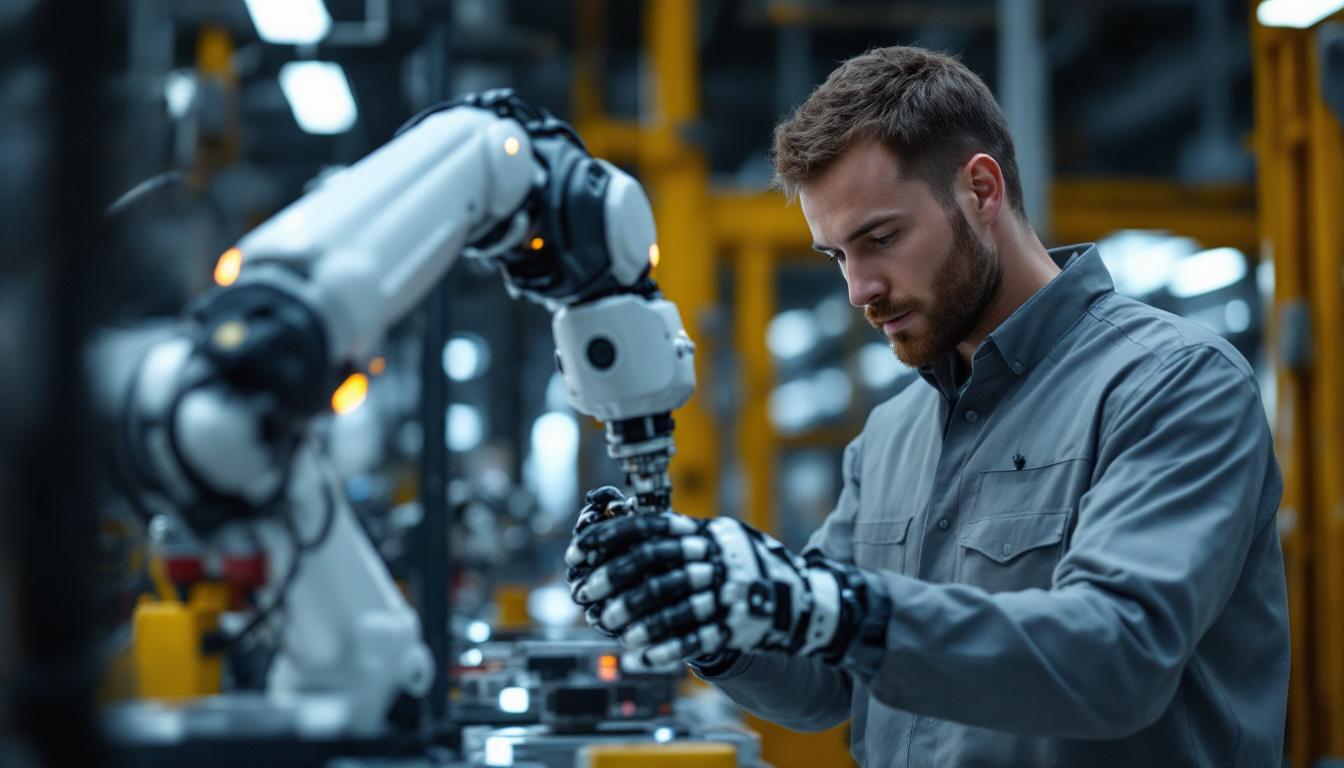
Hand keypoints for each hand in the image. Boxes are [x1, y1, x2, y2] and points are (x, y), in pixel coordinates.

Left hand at [565, 507, 873, 666]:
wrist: (805, 599)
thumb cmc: (745, 567)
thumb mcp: (717, 540)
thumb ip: (677, 537)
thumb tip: (616, 529)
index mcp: (707, 532)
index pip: (650, 526)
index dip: (609, 538)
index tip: (578, 553)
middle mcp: (718, 558)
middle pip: (655, 564)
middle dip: (613, 579)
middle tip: (585, 594)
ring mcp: (730, 593)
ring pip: (673, 604)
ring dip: (636, 618)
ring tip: (612, 628)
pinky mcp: (739, 626)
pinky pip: (696, 637)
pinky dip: (665, 647)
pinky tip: (641, 655)